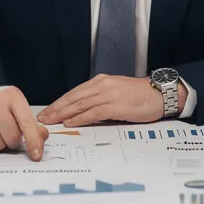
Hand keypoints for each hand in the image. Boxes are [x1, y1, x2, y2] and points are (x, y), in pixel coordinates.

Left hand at [36, 74, 169, 126]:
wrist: (160, 94)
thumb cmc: (141, 95)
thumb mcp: (117, 92)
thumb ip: (101, 98)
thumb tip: (85, 111)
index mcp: (101, 81)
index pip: (75, 92)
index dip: (60, 102)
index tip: (49, 109)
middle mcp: (102, 85)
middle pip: (73, 98)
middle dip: (56, 108)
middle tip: (43, 117)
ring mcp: (108, 95)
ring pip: (79, 104)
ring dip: (62, 113)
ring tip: (51, 120)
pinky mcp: (115, 106)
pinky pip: (92, 113)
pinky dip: (79, 118)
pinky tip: (70, 122)